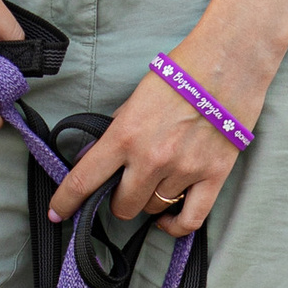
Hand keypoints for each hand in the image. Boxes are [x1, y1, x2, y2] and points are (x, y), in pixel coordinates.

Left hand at [48, 60, 261, 238]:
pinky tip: (168, 221)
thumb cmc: (181, 73)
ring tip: (158, 181)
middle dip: (120, 199)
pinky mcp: (213, 176)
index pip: (84, 181)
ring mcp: (183, 170)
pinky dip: (175, 226)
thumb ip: (117, 132)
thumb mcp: (135, 98)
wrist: (228, 61)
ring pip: (155, 208)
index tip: (59, 214)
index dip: (66, 202)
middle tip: (127, 185)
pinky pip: (189, 220)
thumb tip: (98, 160)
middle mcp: (151, 158)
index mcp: (125, 136)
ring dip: (151, 200)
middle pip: (123, 205)